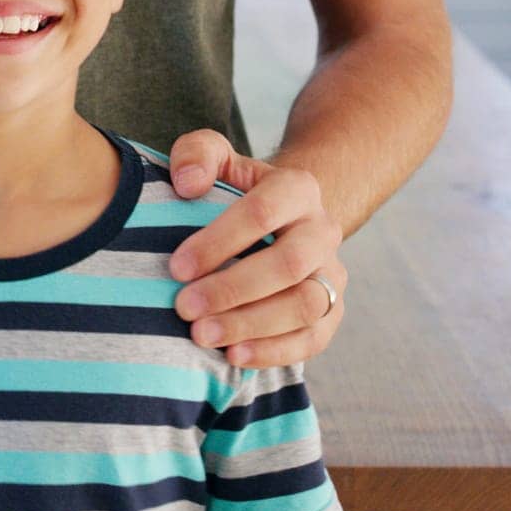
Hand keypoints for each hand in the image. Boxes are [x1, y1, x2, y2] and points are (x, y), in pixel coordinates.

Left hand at [166, 128, 346, 368]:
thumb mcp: (213, 157)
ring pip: (305, 306)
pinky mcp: (333, 312)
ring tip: (202, 336)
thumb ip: (196, 155)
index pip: (262, 213)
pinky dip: (274, 352)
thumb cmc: (233, 187)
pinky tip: (233, 355)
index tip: (176, 267)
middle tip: (185, 308)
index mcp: (297, 187)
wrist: (278, 219)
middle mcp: (323, 230)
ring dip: (251, 325)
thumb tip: (187, 184)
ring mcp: (333, 274)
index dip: (218, 242)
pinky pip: (313, 339)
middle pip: (287, 265)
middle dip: (232, 290)